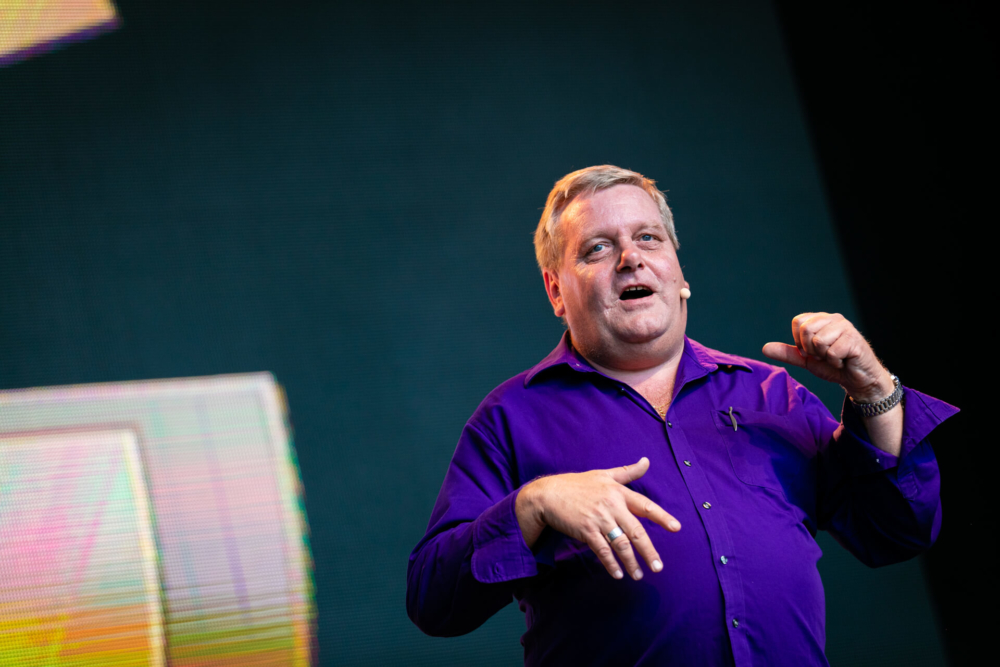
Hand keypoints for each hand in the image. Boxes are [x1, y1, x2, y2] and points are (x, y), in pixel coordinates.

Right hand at [515, 457, 680, 580]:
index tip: (676, 528)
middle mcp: (611, 505)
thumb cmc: (577, 484)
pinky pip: (602, 550)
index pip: (645, 506)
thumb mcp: (603, 474)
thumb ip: (627, 472)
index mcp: (618, 492)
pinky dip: (610, 564)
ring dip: (631, 562)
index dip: (661, 517)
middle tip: (658, 568)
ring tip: (638, 576)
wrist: (547, 494)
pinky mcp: (585, 530)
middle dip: (649, 552)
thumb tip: (647, 461)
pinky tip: (617, 574)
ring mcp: (598, 519)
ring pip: (621, 544)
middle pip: (636, 531)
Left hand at [762, 312, 892, 401]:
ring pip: (818, 340)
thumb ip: (787, 353)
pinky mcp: (854, 339)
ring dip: (824, 356)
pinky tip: (844, 360)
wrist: (857, 379)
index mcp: (820, 320)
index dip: (800, 341)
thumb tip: (764, 348)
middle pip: (806, 329)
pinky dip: (835, 361)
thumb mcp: (806, 360)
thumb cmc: (833, 366)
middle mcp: (833, 318)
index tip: (811, 351)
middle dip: (811, 349)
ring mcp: (845, 327)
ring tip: (835, 357)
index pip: (797, 322)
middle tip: (823, 355)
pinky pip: (832, 351)